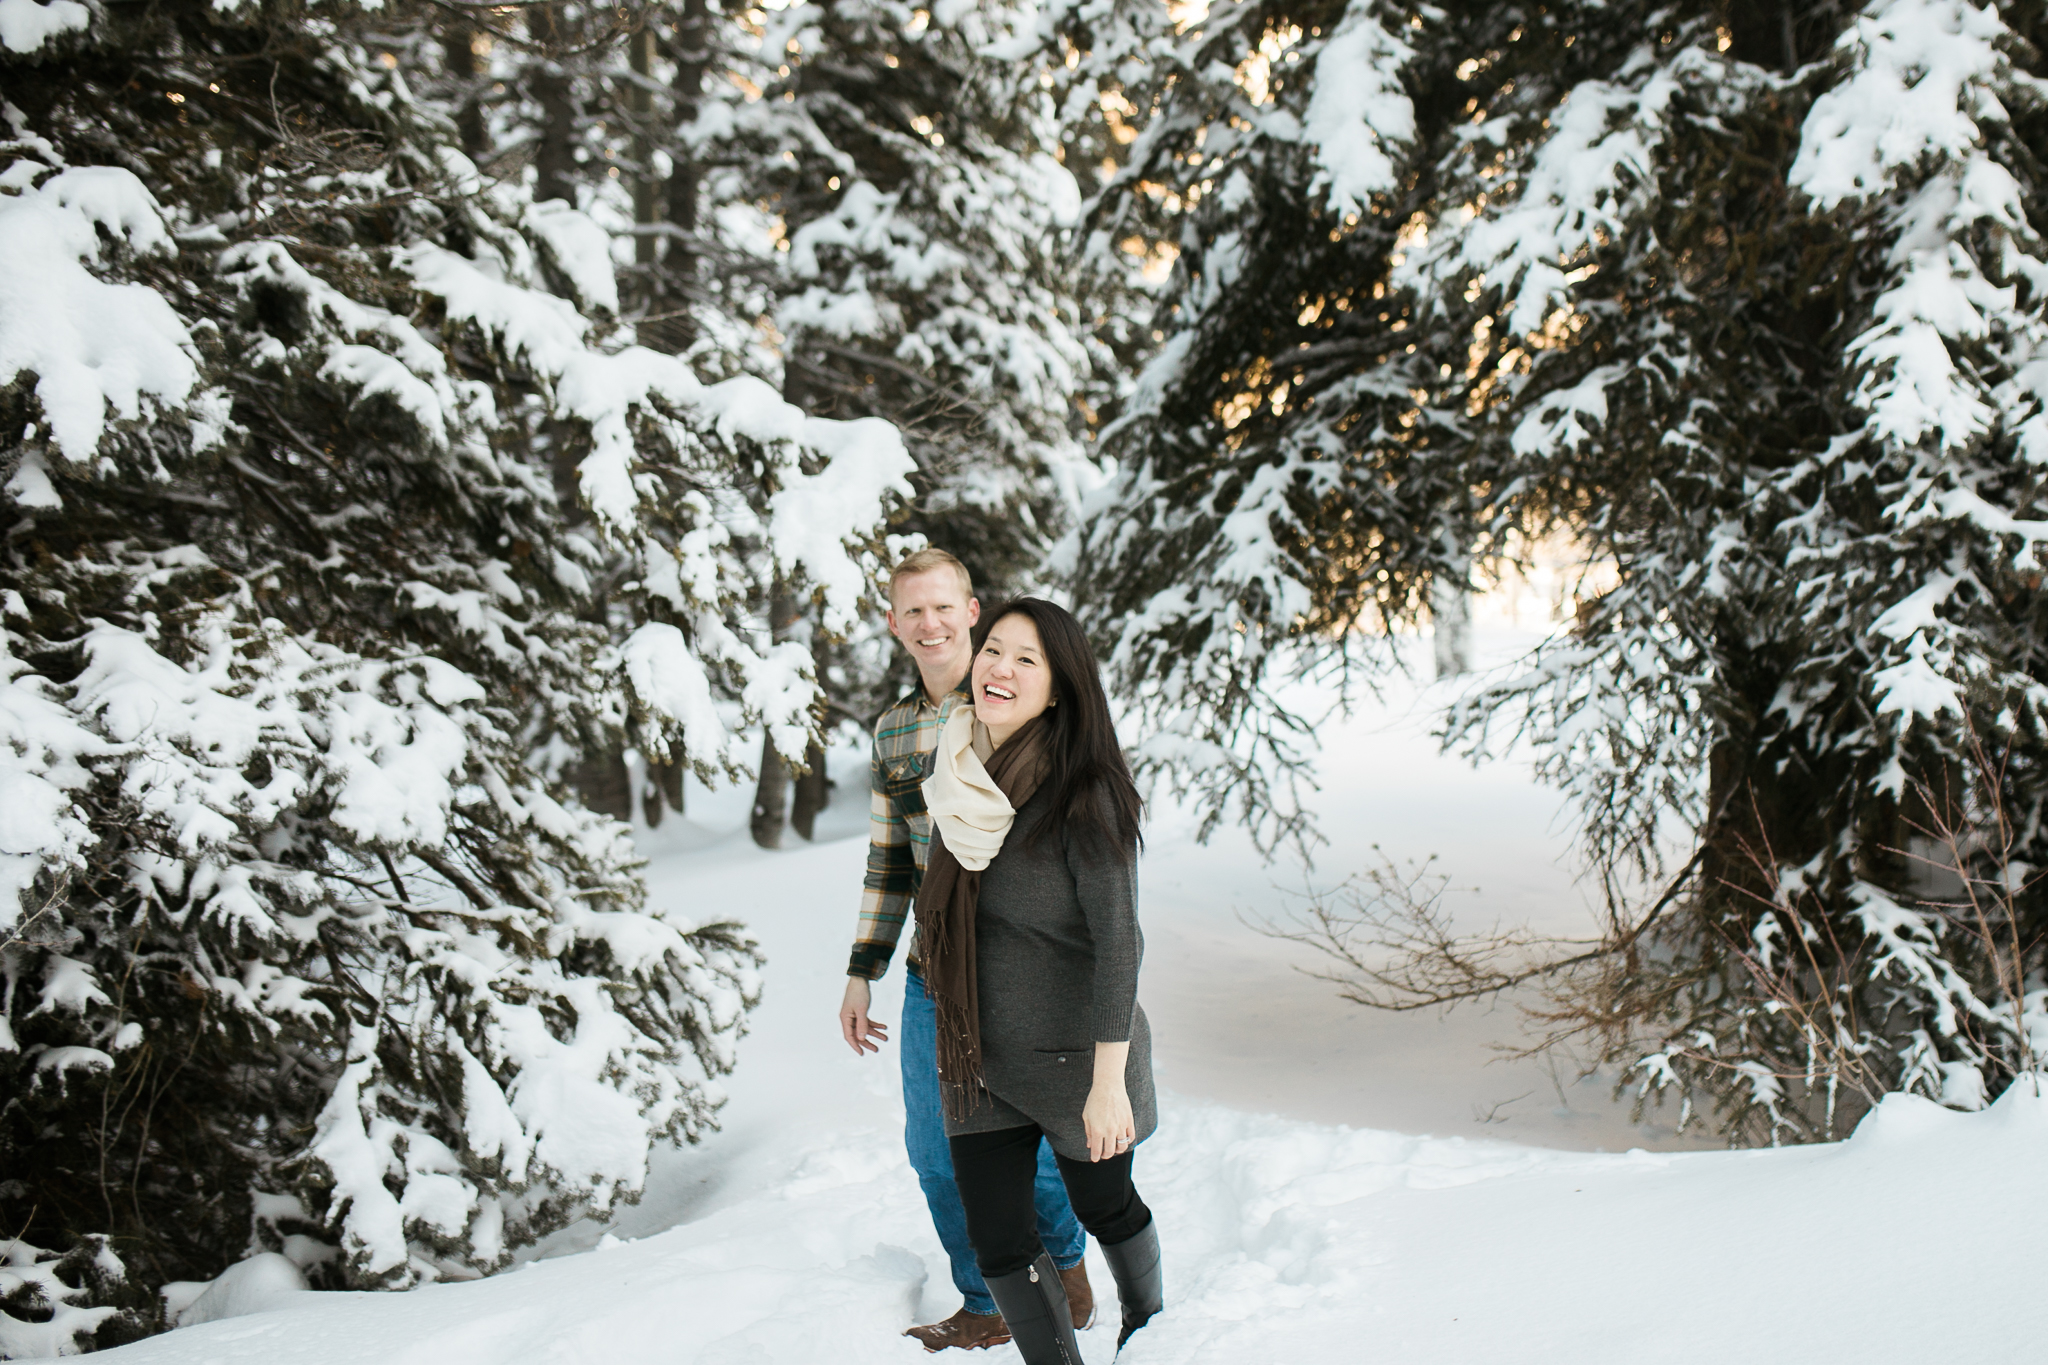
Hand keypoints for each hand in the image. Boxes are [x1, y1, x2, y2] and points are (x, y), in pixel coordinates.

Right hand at [839, 976, 888, 1055]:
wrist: (860, 979)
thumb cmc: (858, 993)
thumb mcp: (861, 1010)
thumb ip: (862, 1024)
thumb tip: (861, 1039)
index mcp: (845, 1019)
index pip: (849, 1036)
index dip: (855, 1046)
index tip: (862, 1054)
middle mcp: (848, 1018)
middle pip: (858, 1034)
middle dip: (867, 1042)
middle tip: (877, 1050)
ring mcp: (854, 1015)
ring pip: (864, 1028)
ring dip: (875, 1033)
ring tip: (886, 1038)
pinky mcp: (860, 1011)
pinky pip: (868, 1021)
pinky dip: (876, 1024)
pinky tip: (884, 1027)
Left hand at [1082, 1040, 1134, 1160]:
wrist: (1108, 1086)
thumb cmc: (1094, 1100)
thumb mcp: (1086, 1116)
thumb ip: (1088, 1132)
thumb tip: (1090, 1145)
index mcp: (1097, 1130)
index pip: (1097, 1151)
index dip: (1095, 1157)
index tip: (1095, 1158)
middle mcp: (1110, 1131)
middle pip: (1110, 1152)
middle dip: (1106, 1155)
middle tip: (1104, 1154)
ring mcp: (1121, 1126)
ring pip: (1122, 1147)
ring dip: (1117, 1150)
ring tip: (1114, 1147)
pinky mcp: (1129, 1121)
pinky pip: (1130, 1137)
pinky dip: (1127, 1141)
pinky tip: (1122, 1138)